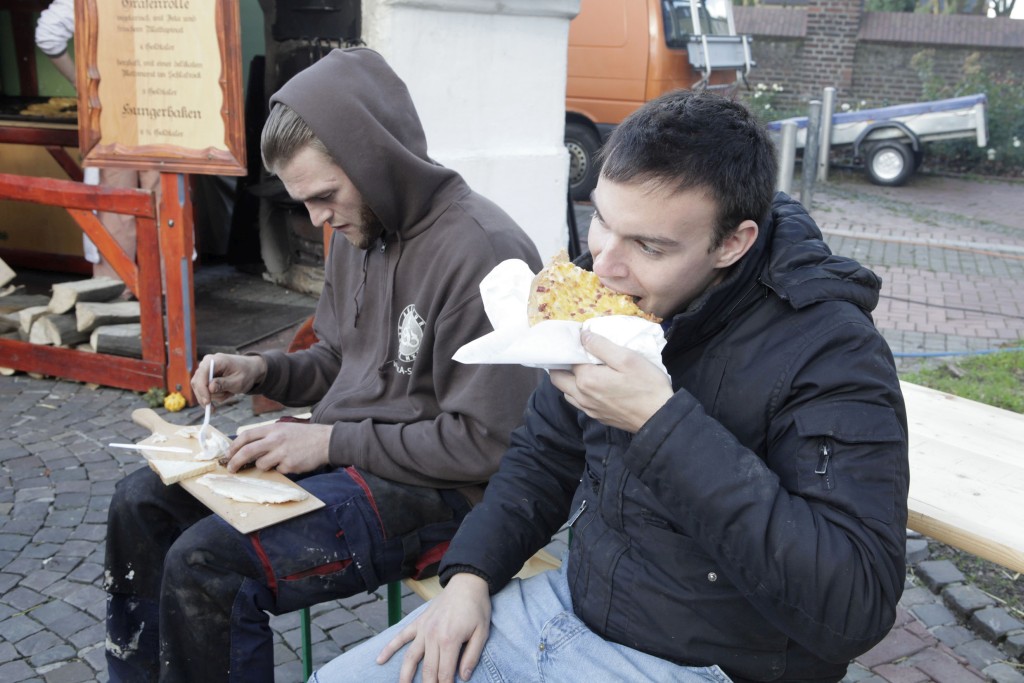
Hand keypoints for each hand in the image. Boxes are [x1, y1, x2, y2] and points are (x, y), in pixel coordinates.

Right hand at [191, 353, 266, 406]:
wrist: (250, 370)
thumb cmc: (246, 373)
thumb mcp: (238, 381)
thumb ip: (224, 384)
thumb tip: (210, 388)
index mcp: (215, 360)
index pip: (202, 374)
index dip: (202, 389)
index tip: (207, 402)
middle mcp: (206, 364)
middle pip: (197, 383)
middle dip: (208, 396)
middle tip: (215, 408)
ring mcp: (205, 371)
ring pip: (201, 390)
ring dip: (215, 396)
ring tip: (229, 393)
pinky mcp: (206, 378)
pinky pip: (204, 391)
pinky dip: (215, 396)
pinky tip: (226, 394)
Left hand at [223, 422, 330, 474]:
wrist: (326, 441)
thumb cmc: (304, 436)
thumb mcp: (284, 430)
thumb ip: (267, 437)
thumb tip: (248, 449)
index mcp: (273, 429)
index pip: (246, 436)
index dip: (234, 446)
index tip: (228, 454)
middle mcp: (275, 439)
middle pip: (247, 451)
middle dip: (235, 462)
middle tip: (231, 469)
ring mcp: (282, 452)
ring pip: (261, 465)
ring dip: (264, 466)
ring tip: (277, 461)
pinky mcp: (290, 465)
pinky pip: (278, 471)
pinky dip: (282, 469)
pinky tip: (292, 462)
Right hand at [377, 573, 490, 682]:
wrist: (467, 582)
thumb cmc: (477, 608)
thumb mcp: (482, 633)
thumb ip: (472, 656)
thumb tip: (463, 677)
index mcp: (450, 640)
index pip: (444, 673)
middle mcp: (432, 636)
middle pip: (428, 670)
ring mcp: (423, 629)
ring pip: (410, 658)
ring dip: (405, 676)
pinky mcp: (418, 622)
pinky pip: (400, 636)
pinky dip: (389, 648)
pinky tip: (379, 660)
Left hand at [549, 330, 672, 432]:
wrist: (659, 418)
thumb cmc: (646, 385)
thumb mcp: (627, 358)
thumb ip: (601, 346)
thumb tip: (583, 336)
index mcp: (586, 379)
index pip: (567, 359)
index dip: (571, 348)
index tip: (579, 340)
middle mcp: (581, 396)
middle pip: (557, 379)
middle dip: (561, 365)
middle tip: (574, 355)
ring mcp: (588, 409)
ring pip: (566, 393)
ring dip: (568, 381)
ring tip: (582, 370)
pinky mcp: (597, 417)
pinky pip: (578, 403)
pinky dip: (578, 392)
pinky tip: (593, 386)